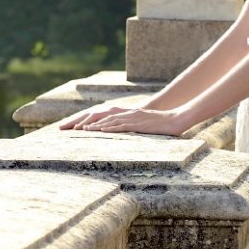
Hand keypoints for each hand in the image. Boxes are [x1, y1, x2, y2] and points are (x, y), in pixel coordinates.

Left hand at [60, 105, 189, 135]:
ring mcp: (133, 117)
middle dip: (85, 121)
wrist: (177, 118)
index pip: (104, 115)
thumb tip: (124, 134)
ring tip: (81, 130)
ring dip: (95, 125)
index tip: (75, 126)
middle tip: (70, 127)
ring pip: (109, 120)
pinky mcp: (138, 124)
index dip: (88, 120)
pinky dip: (109, 128)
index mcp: (128, 113)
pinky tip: (100, 131)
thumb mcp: (145, 125)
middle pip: (102, 116)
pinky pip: (121, 125)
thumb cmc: (163, 124)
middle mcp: (128, 113)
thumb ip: (134, 127)